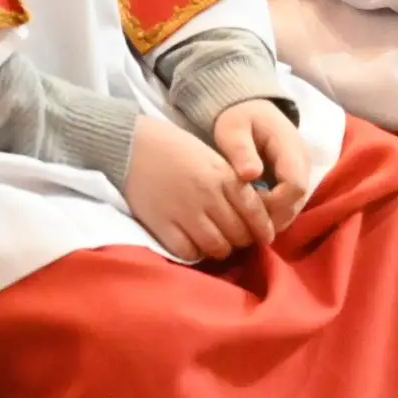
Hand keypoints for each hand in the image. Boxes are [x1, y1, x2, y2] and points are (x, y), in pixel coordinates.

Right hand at [123, 114, 265, 262]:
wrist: (132, 145)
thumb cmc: (175, 149)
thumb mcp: (212, 158)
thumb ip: (232, 184)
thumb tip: (252, 214)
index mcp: (224, 176)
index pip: (255, 212)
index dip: (263, 229)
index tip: (265, 236)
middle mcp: (209, 196)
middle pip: (239, 234)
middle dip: (242, 239)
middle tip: (237, 238)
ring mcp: (185, 212)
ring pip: (217, 247)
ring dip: (221, 248)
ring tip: (216, 242)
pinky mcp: (163, 225)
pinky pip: (189, 252)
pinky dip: (195, 252)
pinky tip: (193, 243)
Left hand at [211, 99, 311, 238]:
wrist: (249, 109)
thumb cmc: (239, 118)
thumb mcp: (233, 129)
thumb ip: (241, 150)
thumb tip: (250, 175)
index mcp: (291, 147)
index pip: (295, 186)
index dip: (273, 203)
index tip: (246, 203)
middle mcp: (303, 162)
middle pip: (297, 202)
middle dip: (272, 215)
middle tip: (242, 216)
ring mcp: (302, 172)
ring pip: (294, 207)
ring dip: (272, 217)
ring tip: (245, 215)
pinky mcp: (295, 179)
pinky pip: (289, 204)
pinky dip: (272, 212)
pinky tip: (251, 211)